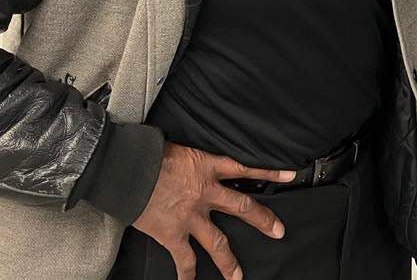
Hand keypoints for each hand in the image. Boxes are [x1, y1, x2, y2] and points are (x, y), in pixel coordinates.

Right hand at [133, 142, 296, 279]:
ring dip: (229, 261)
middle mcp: (205, 193)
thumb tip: (194, 166)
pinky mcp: (173, 234)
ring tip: (239, 276)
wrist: (126, 168)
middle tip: (278, 231)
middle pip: (242, 207)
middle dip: (262, 220)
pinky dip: (188, 274)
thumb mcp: (180, 150)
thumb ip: (194, 162)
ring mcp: (191, 216)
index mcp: (207, 167)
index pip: (245, 169)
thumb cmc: (149, 154)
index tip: (290, 175)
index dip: (268, 172)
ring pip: (218, 242)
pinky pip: (185, 259)